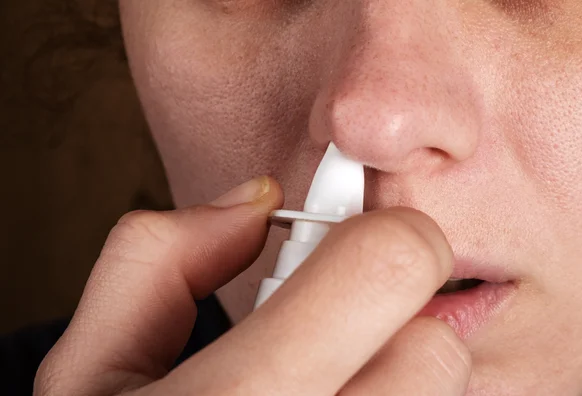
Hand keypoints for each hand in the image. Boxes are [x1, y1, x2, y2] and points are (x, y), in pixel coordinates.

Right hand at [35, 176, 470, 395]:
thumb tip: (253, 206)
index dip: (384, 237)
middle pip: (435, 346)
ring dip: (392, 382)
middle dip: (391, 322)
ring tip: (318, 394)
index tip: (357, 244)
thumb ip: (159, 261)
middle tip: (331, 334)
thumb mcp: (89, 372)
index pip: (389, 268)